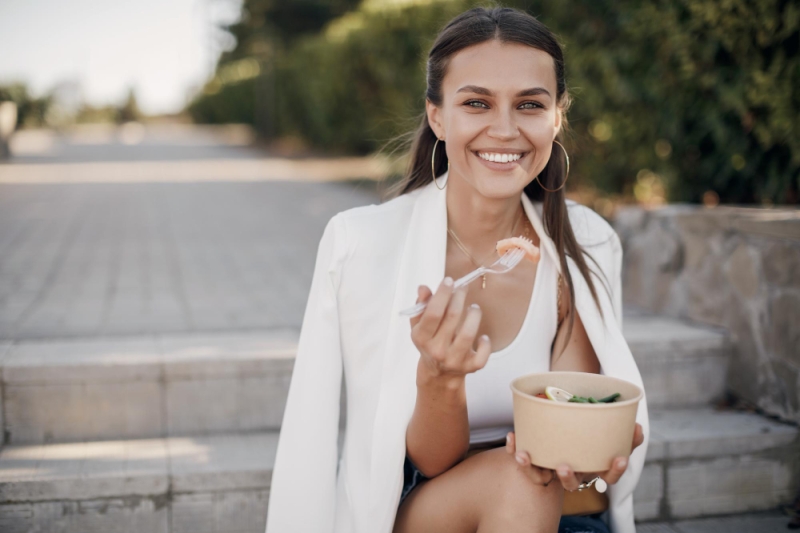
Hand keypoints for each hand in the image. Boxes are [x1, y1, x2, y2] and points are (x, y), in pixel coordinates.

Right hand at [409, 277, 491, 380]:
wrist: (438, 374)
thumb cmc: (429, 343)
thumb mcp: (420, 326)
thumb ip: (421, 306)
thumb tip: (424, 288)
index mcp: (422, 338)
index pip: (433, 312)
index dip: (442, 294)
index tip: (449, 280)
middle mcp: (437, 350)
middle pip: (452, 317)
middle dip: (460, 297)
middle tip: (463, 288)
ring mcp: (454, 360)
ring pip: (468, 333)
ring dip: (474, 314)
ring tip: (474, 308)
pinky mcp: (470, 368)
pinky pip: (483, 354)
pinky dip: (485, 343)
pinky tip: (482, 336)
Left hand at [506, 423, 644, 490]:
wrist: (561, 432)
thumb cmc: (588, 437)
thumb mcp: (608, 435)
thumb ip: (624, 433)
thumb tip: (637, 426)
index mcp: (592, 468)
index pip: (608, 476)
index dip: (615, 470)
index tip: (619, 459)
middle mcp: (572, 472)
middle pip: (571, 483)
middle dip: (567, 477)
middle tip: (564, 466)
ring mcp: (551, 469)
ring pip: (541, 475)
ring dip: (531, 467)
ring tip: (525, 455)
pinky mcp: (533, 461)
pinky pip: (523, 459)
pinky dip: (516, 450)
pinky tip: (512, 437)